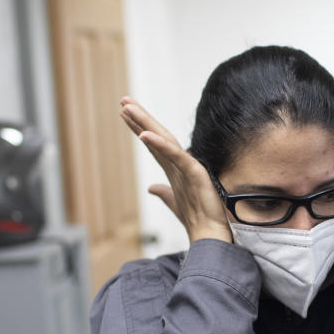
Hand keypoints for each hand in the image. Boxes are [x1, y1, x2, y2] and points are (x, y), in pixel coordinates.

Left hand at [120, 97, 231, 243]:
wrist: (210, 233)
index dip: (140, 128)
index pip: (153, 144)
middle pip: (156, 135)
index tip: (126, 114)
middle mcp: (179, 164)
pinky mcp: (194, 173)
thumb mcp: (174, 203)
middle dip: (140, 117)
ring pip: (163, 139)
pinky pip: (174, 155)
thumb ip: (163, 193)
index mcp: (174, 169)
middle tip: (124, 100)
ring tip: (128, 108)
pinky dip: (160, 144)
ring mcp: (187, 166)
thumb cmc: (197, 218)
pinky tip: (144, 134)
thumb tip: (151, 187)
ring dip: (145, 123)